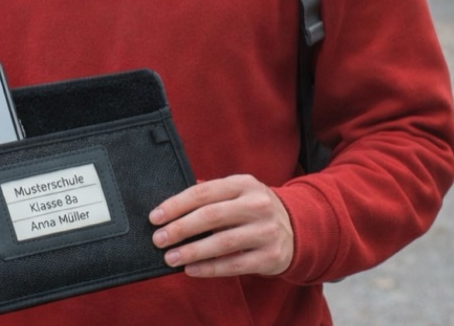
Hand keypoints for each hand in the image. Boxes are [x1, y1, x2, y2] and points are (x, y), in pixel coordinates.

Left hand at [149, 174, 293, 277]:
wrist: (297, 229)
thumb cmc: (254, 209)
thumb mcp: (237, 192)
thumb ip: (209, 194)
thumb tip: (170, 205)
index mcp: (243, 183)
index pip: (203, 193)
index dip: (176, 205)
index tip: (155, 217)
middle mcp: (257, 204)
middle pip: (211, 216)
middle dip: (180, 228)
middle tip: (159, 239)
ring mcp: (266, 231)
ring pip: (222, 242)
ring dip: (192, 251)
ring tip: (170, 257)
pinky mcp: (271, 256)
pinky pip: (235, 264)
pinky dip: (210, 268)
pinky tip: (191, 270)